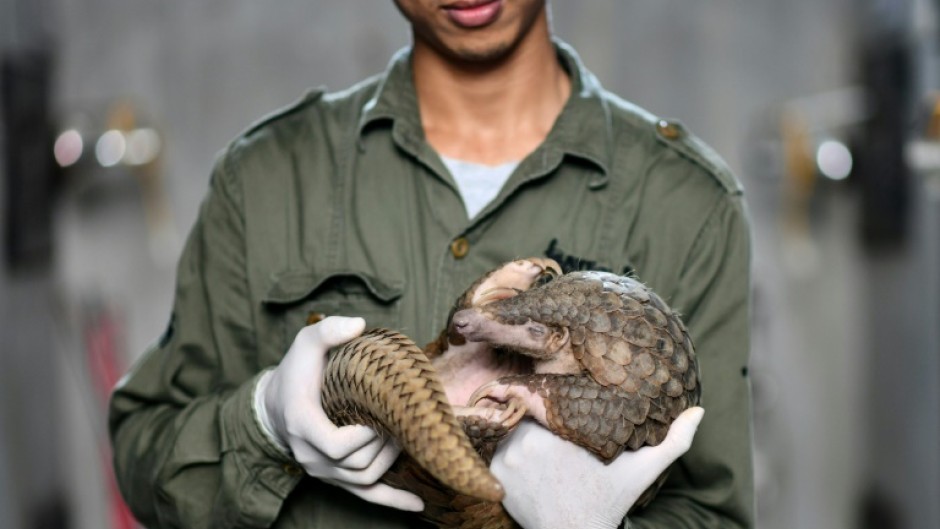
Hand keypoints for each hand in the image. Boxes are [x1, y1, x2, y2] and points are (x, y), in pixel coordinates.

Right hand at [258, 316, 423, 510]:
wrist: (279, 404)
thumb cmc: (298, 371)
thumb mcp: (306, 342)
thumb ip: (328, 330)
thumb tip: (358, 325)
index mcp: (302, 423)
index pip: (333, 445)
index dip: (361, 437)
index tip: (377, 417)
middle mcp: (310, 454)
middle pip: (355, 464)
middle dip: (384, 444)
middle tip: (401, 420)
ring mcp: (323, 471)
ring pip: (364, 480)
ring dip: (390, 462)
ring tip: (405, 438)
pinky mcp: (335, 478)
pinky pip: (365, 497)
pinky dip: (393, 502)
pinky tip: (418, 505)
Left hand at [490, 407, 704, 528]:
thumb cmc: (608, 500)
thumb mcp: (642, 470)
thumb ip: (673, 440)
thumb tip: (700, 411)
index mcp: (562, 433)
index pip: (547, 396)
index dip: (552, 395)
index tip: (562, 401)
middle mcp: (528, 443)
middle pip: (525, 410)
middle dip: (536, 412)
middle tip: (549, 418)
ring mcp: (508, 459)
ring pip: (508, 428)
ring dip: (519, 429)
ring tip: (536, 436)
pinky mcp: (496, 476)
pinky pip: (495, 449)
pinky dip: (506, 450)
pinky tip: (524, 457)